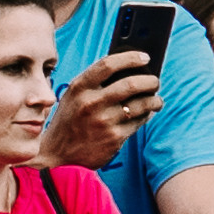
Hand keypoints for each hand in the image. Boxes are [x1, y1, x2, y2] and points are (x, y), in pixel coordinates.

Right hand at [41, 56, 161, 169]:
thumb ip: (94, 83)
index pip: (108, 64)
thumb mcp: (73, 97)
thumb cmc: (70, 121)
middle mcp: (91, 102)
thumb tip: (129, 69)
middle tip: (155, 81)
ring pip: (141, 104)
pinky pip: (139, 121)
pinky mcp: (114, 138)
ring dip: (154, 100)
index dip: (130, 58)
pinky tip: (147, 113)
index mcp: (79, 88)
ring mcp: (104, 121)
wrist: (57, 155)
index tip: (145, 58)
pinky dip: (147, 115)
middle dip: (150, 81)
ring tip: (156, 100)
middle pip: (131, 84)